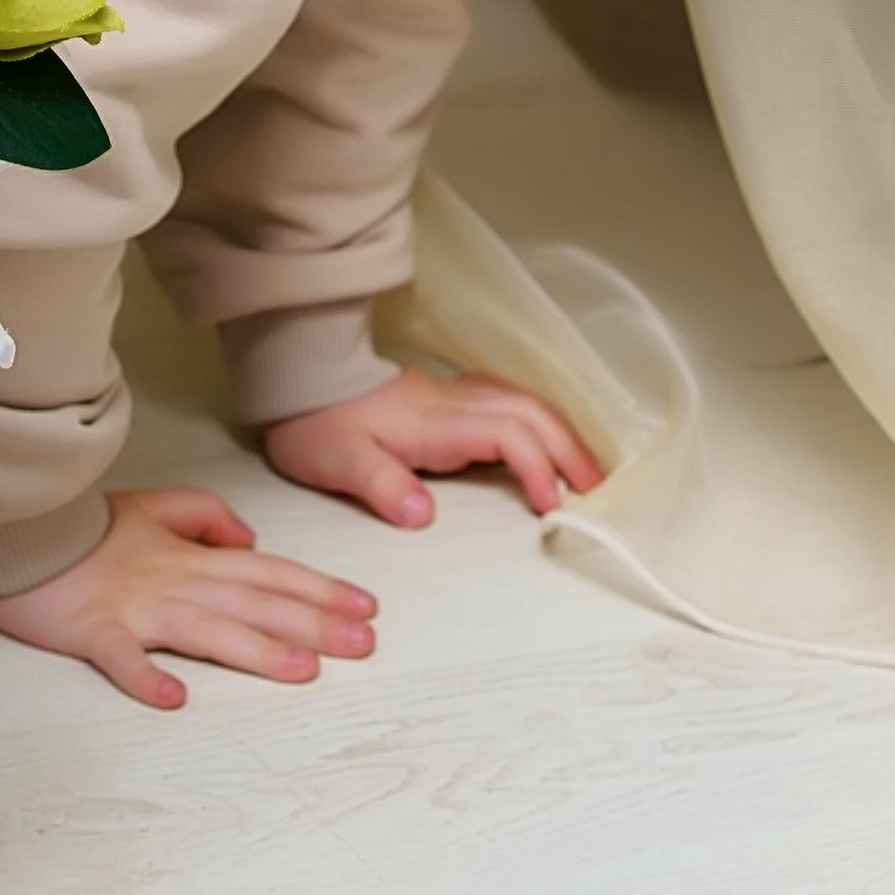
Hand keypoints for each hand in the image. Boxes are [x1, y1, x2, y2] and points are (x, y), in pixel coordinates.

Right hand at [0, 487, 378, 710]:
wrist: (19, 532)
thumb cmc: (85, 529)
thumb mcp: (153, 505)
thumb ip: (205, 516)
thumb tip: (249, 538)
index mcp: (190, 557)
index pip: (268, 572)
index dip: (319, 589)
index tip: (366, 608)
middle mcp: (175, 581)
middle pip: (254, 602)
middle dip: (313, 623)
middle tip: (363, 644)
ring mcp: (136, 608)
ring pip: (207, 630)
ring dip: (256, 650)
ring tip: (303, 670)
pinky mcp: (93, 631)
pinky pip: (121, 658)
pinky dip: (146, 676)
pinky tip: (174, 697)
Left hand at [262, 363, 603, 527]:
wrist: (298, 380)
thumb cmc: (316, 422)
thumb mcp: (338, 459)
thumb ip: (381, 484)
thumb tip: (424, 513)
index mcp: (436, 422)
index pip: (508, 434)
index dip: (538, 467)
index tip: (552, 507)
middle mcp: (453, 403)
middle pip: (531, 413)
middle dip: (570, 449)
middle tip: (596, 491)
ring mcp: (452, 396)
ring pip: (524, 402)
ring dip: (560, 432)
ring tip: (584, 470)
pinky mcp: (446, 398)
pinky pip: (508, 400)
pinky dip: (537, 419)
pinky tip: (542, 435)